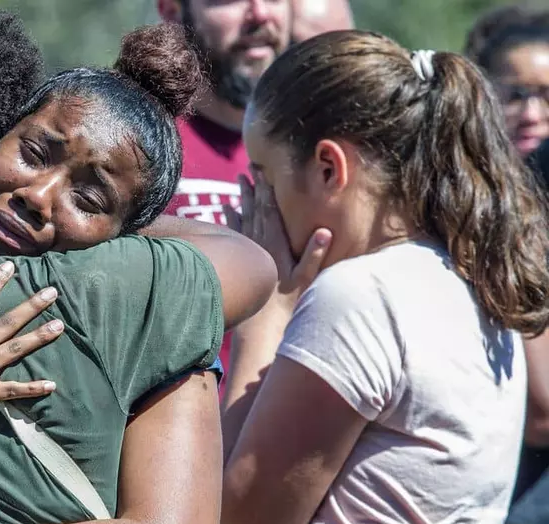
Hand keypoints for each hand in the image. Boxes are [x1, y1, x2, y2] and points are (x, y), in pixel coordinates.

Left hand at [224, 172, 329, 313]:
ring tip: (239, 181)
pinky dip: (230, 219)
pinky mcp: (238, 259)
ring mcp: (247, 250)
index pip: (270, 210)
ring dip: (242, 198)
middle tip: (248, 169)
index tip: (262, 171)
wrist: (258, 325)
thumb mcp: (305, 279)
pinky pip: (234, 233)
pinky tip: (227, 209)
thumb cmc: (285, 304)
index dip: (266, 189)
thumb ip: (314, 254)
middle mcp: (258, 243)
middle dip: (252, 188)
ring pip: (242, 217)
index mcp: (275, 243)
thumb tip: (325, 231)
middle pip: (254, 209)